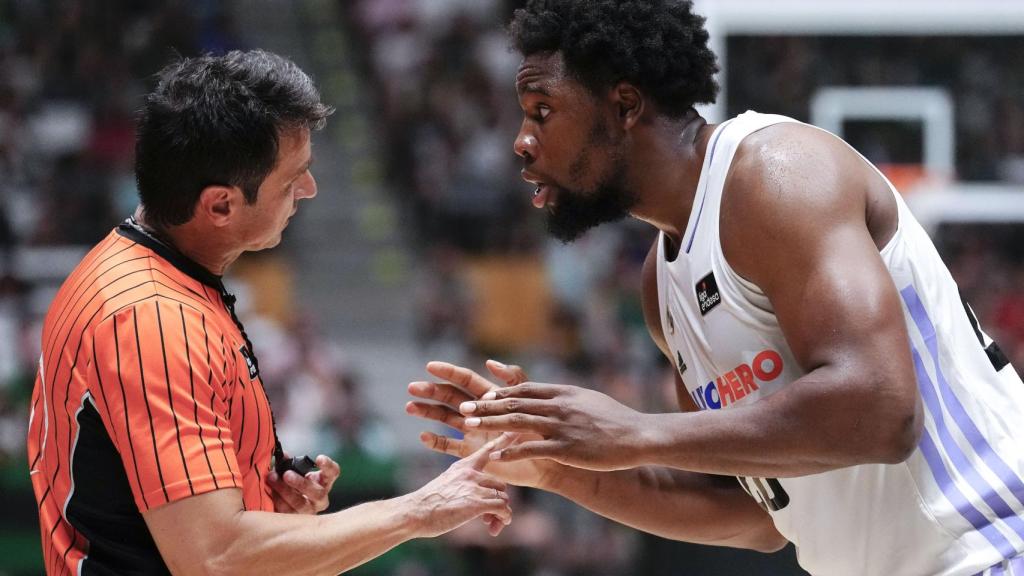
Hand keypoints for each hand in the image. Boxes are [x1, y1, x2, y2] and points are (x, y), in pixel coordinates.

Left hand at [267, 454, 339, 513]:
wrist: (285, 502)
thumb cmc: (293, 482)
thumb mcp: (294, 470)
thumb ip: (289, 463)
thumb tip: (283, 455)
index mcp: (324, 481)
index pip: (333, 472)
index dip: (328, 466)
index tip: (319, 458)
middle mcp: (320, 498)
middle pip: (318, 493)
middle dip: (301, 483)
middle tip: (287, 474)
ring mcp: (310, 511)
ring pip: (302, 505)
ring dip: (285, 492)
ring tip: (273, 480)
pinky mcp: (296, 520)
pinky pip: (287, 513)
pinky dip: (277, 501)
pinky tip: (269, 493)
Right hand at [406, 360, 557, 488]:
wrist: (546, 463)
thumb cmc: (541, 432)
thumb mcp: (527, 402)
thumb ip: (512, 381)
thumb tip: (490, 362)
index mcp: (490, 398)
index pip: (465, 380)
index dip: (449, 372)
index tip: (430, 365)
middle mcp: (478, 413)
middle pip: (450, 398)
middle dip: (431, 391)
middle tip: (412, 387)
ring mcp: (473, 433)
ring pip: (445, 419)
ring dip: (427, 412)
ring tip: (409, 406)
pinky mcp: (472, 453)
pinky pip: (449, 447)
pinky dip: (436, 441)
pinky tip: (423, 435)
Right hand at [406, 434, 514, 537]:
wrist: (414, 513)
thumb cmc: (427, 503)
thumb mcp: (445, 485)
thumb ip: (462, 486)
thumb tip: (474, 498)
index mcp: (462, 466)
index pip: (487, 451)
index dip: (503, 442)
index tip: (515, 431)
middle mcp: (471, 473)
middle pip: (499, 484)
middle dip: (497, 501)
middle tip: (490, 517)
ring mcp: (474, 486)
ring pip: (503, 497)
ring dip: (500, 513)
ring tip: (490, 524)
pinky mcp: (477, 502)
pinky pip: (502, 508)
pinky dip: (503, 518)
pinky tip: (495, 527)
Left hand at [460, 382, 645, 471]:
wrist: (638, 435)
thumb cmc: (614, 419)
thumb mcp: (586, 399)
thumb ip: (564, 395)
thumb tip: (548, 393)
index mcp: (562, 393)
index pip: (524, 389)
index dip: (500, 393)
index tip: (480, 396)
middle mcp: (559, 406)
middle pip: (514, 403)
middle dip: (486, 406)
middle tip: (463, 409)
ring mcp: (562, 427)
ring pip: (518, 422)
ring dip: (491, 424)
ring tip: (469, 428)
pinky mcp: (567, 448)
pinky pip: (533, 448)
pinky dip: (512, 450)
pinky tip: (496, 454)